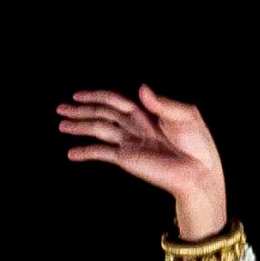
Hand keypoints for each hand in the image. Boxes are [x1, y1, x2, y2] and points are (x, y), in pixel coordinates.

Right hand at [57, 84, 227, 239]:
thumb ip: (162, 103)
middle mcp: (134, 126)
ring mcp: (129, 142)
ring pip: (98, 130)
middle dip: (80, 110)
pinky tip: (71, 153)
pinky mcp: (128, 159)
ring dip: (79, 127)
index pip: (114, 100)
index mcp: (145, 112)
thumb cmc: (197, 143)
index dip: (95, 96)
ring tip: (61, 125)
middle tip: (60, 109)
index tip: (77, 95)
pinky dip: (86, 153)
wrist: (199, 172)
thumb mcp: (185, 115)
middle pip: (101, 113)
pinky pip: (102, 153)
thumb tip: (141, 88)